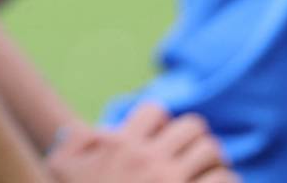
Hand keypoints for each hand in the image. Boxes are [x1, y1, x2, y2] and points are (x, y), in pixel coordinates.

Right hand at [44, 103, 237, 182]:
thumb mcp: (61, 168)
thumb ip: (75, 141)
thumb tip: (101, 130)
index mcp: (121, 145)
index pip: (155, 111)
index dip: (159, 123)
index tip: (157, 141)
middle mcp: (149, 159)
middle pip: (192, 126)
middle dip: (192, 140)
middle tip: (188, 157)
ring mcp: (171, 182)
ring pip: (212, 150)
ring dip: (212, 161)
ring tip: (206, 174)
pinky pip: (224, 180)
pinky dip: (226, 182)